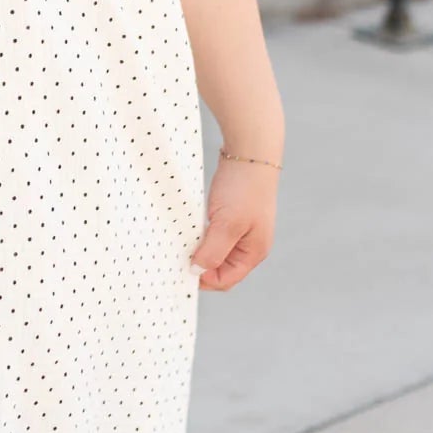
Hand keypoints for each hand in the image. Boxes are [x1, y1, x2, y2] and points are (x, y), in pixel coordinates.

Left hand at [190, 150, 279, 290]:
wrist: (250, 151)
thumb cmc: (244, 188)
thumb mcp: (227, 224)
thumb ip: (213, 251)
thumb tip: (197, 271)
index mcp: (254, 252)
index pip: (226, 280)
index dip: (203, 278)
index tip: (181, 267)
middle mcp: (249, 244)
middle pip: (220, 268)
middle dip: (200, 265)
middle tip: (178, 256)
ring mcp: (241, 229)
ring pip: (215, 250)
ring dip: (199, 248)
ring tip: (182, 242)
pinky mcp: (231, 215)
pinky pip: (213, 233)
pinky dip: (200, 234)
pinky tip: (189, 227)